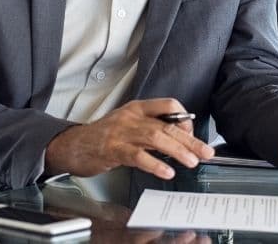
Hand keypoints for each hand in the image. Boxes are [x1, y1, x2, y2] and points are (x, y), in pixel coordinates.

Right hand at [45, 99, 214, 179]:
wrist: (72, 145)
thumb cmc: (102, 137)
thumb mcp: (128, 125)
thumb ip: (150, 128)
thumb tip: (179, 140)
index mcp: (137, 108)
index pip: (168, 105)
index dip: (184, 119)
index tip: (192, 135)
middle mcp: (131, 117)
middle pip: (167, 125)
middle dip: (190, 139)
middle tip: (205, 152)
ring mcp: (121, 132)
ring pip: (156, 138)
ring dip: (178, 150)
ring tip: (192, 161)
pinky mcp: (112, 150)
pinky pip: (138, 156)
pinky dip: (155, 164)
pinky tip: (167, 172)